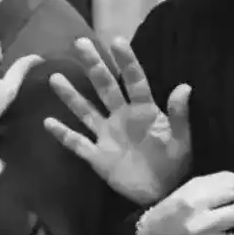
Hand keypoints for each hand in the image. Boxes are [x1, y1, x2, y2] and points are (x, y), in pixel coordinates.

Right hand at [43, 36, 190, 205]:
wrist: (162, 194)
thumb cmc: (175, 163)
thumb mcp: (182, 139)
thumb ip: (180, 115)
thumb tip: (185, 86)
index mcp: (144, 111)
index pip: (134, 80)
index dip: (126, 61)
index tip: (116, 40)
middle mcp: (121, 117)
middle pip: (105, 87)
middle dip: (94, 66)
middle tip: (80, 43)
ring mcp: (107, 135)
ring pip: (86, 110)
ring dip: (71, 95)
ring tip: (56, 78)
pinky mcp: (97, 156)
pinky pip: (77, 142)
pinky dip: (63, 134)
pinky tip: (48, 122)